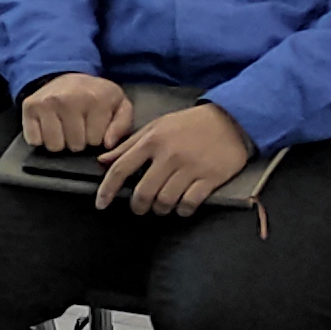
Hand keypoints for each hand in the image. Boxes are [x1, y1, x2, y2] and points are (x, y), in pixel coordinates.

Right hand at [19, 72, 135, 153]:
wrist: (65, 75)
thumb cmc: (94, 94)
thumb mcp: (119, 104)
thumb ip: (122, 125)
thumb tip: (108, 144)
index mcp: (95, 99)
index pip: (95, 141)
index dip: (96, 137)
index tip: (94, 124)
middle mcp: (68, 99)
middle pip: (75, 146)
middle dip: (78, 140)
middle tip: (78, 126)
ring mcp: (46, 103)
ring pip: (54, 146)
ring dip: (60, 142)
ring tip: (64, 127)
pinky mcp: (29, 107)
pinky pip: (35, 141)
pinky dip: (41, 138)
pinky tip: (49, 126)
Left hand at [93, 103, 254, 214]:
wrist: (230, 119)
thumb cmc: (188, 124)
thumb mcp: (156, 127)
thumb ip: (128, 145)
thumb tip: (102, 161)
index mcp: (152, 141)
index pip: (121, 169)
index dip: (107, 189)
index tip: (100, 203)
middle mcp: (169, 155)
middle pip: (143, 192)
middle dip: (138, 206)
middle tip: (140, 208)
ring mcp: (190, 167)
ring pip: (165, 201)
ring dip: (160, 209)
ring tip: (162, 205)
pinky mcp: (210, 178)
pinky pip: (189, 203)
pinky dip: (182, 210)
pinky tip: (182, 207)